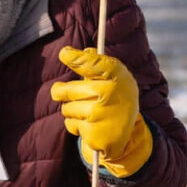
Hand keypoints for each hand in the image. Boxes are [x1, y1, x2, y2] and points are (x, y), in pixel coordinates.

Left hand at [51, 47, 152, 177]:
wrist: (127, 134)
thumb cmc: (116, 98)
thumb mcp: (113, 79)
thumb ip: (95, 65)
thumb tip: (73, 52)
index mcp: (117, 75)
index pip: (92, 62)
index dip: (76, 58)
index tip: (64, 53)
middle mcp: (110, 92)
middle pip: (67, 90)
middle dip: (60, 91)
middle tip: (59, 91)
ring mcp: (100, 114)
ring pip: (66, 108)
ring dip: (71, 110)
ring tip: (88, 112)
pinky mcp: (92, 132)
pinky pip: (70, 124)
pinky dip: (75, 125)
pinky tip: (90, 125)